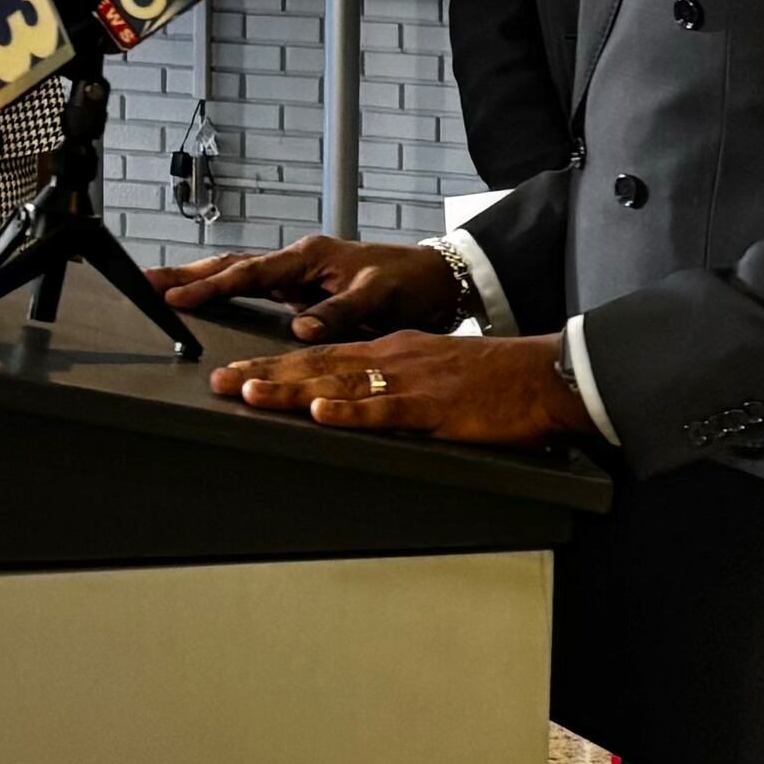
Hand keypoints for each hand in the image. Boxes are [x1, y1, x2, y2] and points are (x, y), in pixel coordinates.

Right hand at [159, 235, 468, 341]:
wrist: (437, 281)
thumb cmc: (411, 284)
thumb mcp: (378, 298)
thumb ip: (339, 312)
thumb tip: (300, 329)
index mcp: (309, 258)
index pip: (249, 274)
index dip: (210, 287)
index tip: (174, 298)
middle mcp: (297, 263)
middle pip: (231, 267)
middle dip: (186, 275)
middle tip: (142, 281)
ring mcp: (297, 276)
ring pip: (238, 276)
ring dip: (199, 281)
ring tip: (158, 289)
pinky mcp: (301, 291)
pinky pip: (254, 290)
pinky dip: (225, 292)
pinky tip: (204, 302)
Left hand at [209, 330, 587, 443]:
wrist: (546, 375)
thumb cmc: (497, 381)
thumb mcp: (436, 374)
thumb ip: (397, 387)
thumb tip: (357, 405)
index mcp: (393, 351)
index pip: (322, 355)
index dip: (275, 364)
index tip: (236, 372)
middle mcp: (392, 358)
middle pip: (316, 364)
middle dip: (263, 372)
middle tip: (218, 381)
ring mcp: (411, 381)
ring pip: (338, 383)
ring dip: (289, 388)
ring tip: (245, 393)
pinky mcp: (433, 407)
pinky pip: (383, 410)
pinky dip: (349, 411)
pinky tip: (319, 413)